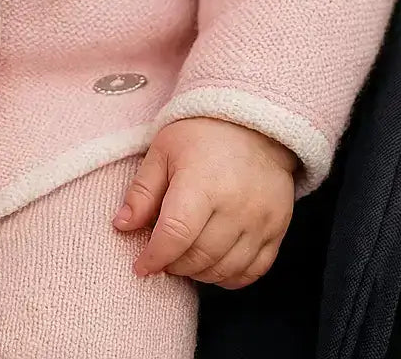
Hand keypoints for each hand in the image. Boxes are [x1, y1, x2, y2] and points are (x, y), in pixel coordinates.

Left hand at [114, 117, 296, 287]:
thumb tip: (122, 226)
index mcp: (202, 182)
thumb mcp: (163, 151)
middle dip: (173, 265)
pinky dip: (230, 277)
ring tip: (185, 258)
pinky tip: (214, 265)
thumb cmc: (201, 134)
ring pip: (225, 269)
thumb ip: (142, 192)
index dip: (154, 257)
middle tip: (162, 255)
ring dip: (199, 273)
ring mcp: (260, 219)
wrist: (253, 123)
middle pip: (199, 257)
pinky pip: (253, 271)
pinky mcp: (278, 228)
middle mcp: (235, 205)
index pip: (175, 235)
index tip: (141, 265)